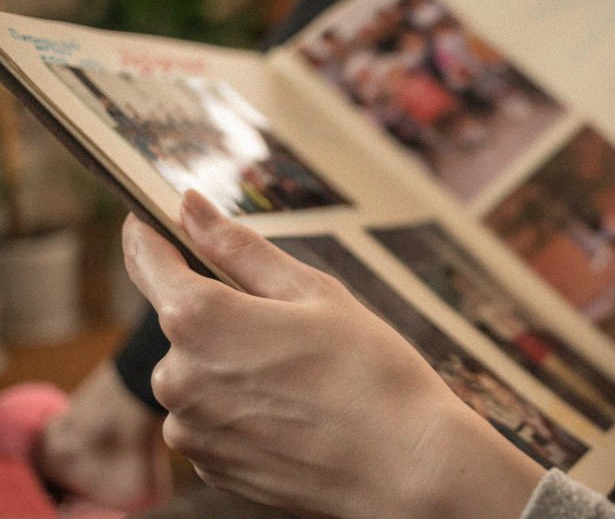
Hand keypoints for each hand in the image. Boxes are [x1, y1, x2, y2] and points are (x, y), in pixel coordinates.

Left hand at [122, 190, 543, 517]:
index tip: (150, 219)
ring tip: (306, 380)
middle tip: (295, 327)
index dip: (151, 237)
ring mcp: (191, 430)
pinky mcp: (211, 469)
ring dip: (234, 367)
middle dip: (226, 317)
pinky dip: (244, 409)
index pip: (150, 263)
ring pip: (200, 376)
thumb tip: (190, 206)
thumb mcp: (312, 292)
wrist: (404, 467)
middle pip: (184, 325)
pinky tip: (297, 413)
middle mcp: (178, 378)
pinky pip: (214, 420)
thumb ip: (239, 249)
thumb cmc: (368, 370)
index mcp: (198, 319)